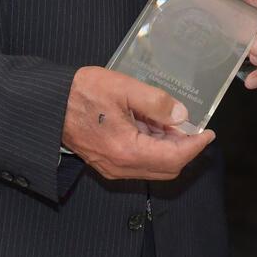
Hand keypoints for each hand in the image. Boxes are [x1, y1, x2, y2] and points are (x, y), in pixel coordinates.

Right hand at [61, 66, 213, 179]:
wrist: (48, 104)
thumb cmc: (81, 92)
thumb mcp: (123, 88)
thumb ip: (156, 102)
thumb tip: (182, 115)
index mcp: (127, 150)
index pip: (174, 158)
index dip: (195, 146)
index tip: (208, 133)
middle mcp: (120, 166)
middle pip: (166, 168)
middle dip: (185, 149)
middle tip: (194, 127)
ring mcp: (112, 167)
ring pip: (153, 166)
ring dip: (168, 148)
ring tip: (173, 122)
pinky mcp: (106, 163)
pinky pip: (138, 162)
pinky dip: (152, 148)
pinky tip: (153, 126)